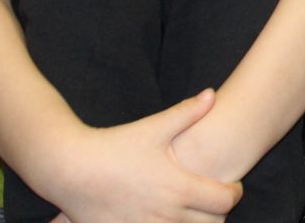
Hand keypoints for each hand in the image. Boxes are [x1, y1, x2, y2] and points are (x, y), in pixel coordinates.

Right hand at [42, 89, 242, 222]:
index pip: (225, 201)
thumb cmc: (114, 146)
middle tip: (214, 200)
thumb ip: (187, 112)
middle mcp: (167, 214)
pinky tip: (165, 218)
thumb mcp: (153, 127)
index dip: (234, 194)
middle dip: (218, 213)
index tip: (232, 186)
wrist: (70, 169)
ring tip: (193, 211)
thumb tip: (211, 94)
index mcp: (179, 188)